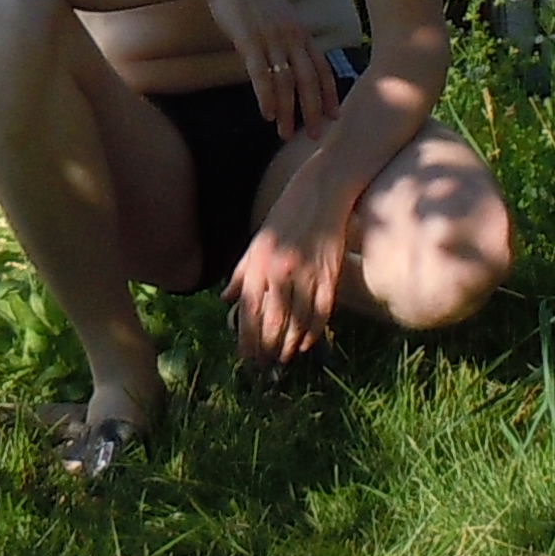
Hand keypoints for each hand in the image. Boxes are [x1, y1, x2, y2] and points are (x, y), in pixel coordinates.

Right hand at [201, 0, 343, 139]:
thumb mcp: (277, 15)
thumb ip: (287, 37)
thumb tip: (289, 60)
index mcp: (300, 31)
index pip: (322, 68)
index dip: (329, 94)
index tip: (334, 116)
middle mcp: (291, 36)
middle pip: (309, 80)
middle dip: (313, 110)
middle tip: (315, 135)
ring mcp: (271, 38)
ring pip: (286, 82)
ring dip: (287, 111)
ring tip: (285, 133)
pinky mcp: (249, 40)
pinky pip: (261, 74)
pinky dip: (266, 97)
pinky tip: (267, 115)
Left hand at [226, 182, 351, 366]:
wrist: (323, 190)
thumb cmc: (287, 214)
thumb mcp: (258, 240)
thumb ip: (241, 272)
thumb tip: (226, 299)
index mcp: (259, 263)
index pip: (249, 311)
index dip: (247, 338)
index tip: (245, 356)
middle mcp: (280, 272)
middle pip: (272, 321)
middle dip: (266, 347)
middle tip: (263, 365)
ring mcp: (306, 275)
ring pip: (296, 322)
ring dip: (288, 345)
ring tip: (282, 359)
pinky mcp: (328, 275)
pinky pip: (320, 311)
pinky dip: (313, 331)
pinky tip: (306, 344)